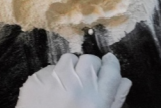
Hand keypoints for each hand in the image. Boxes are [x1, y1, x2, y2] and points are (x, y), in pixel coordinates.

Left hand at [16, 53, 132, 107]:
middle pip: (90, 60)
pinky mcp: (36, 80)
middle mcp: (77, 87)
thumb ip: (114, 100)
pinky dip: (53, 76)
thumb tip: (124, 80)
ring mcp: (55, 81)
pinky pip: (50, 68)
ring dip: (71, 68)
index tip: (109, 62)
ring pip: (69, 59)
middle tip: (86, 78)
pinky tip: (52, 91)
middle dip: (91, 66)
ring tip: (68, 83)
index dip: (111, 64)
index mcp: (96, 101)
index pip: (111, 71)